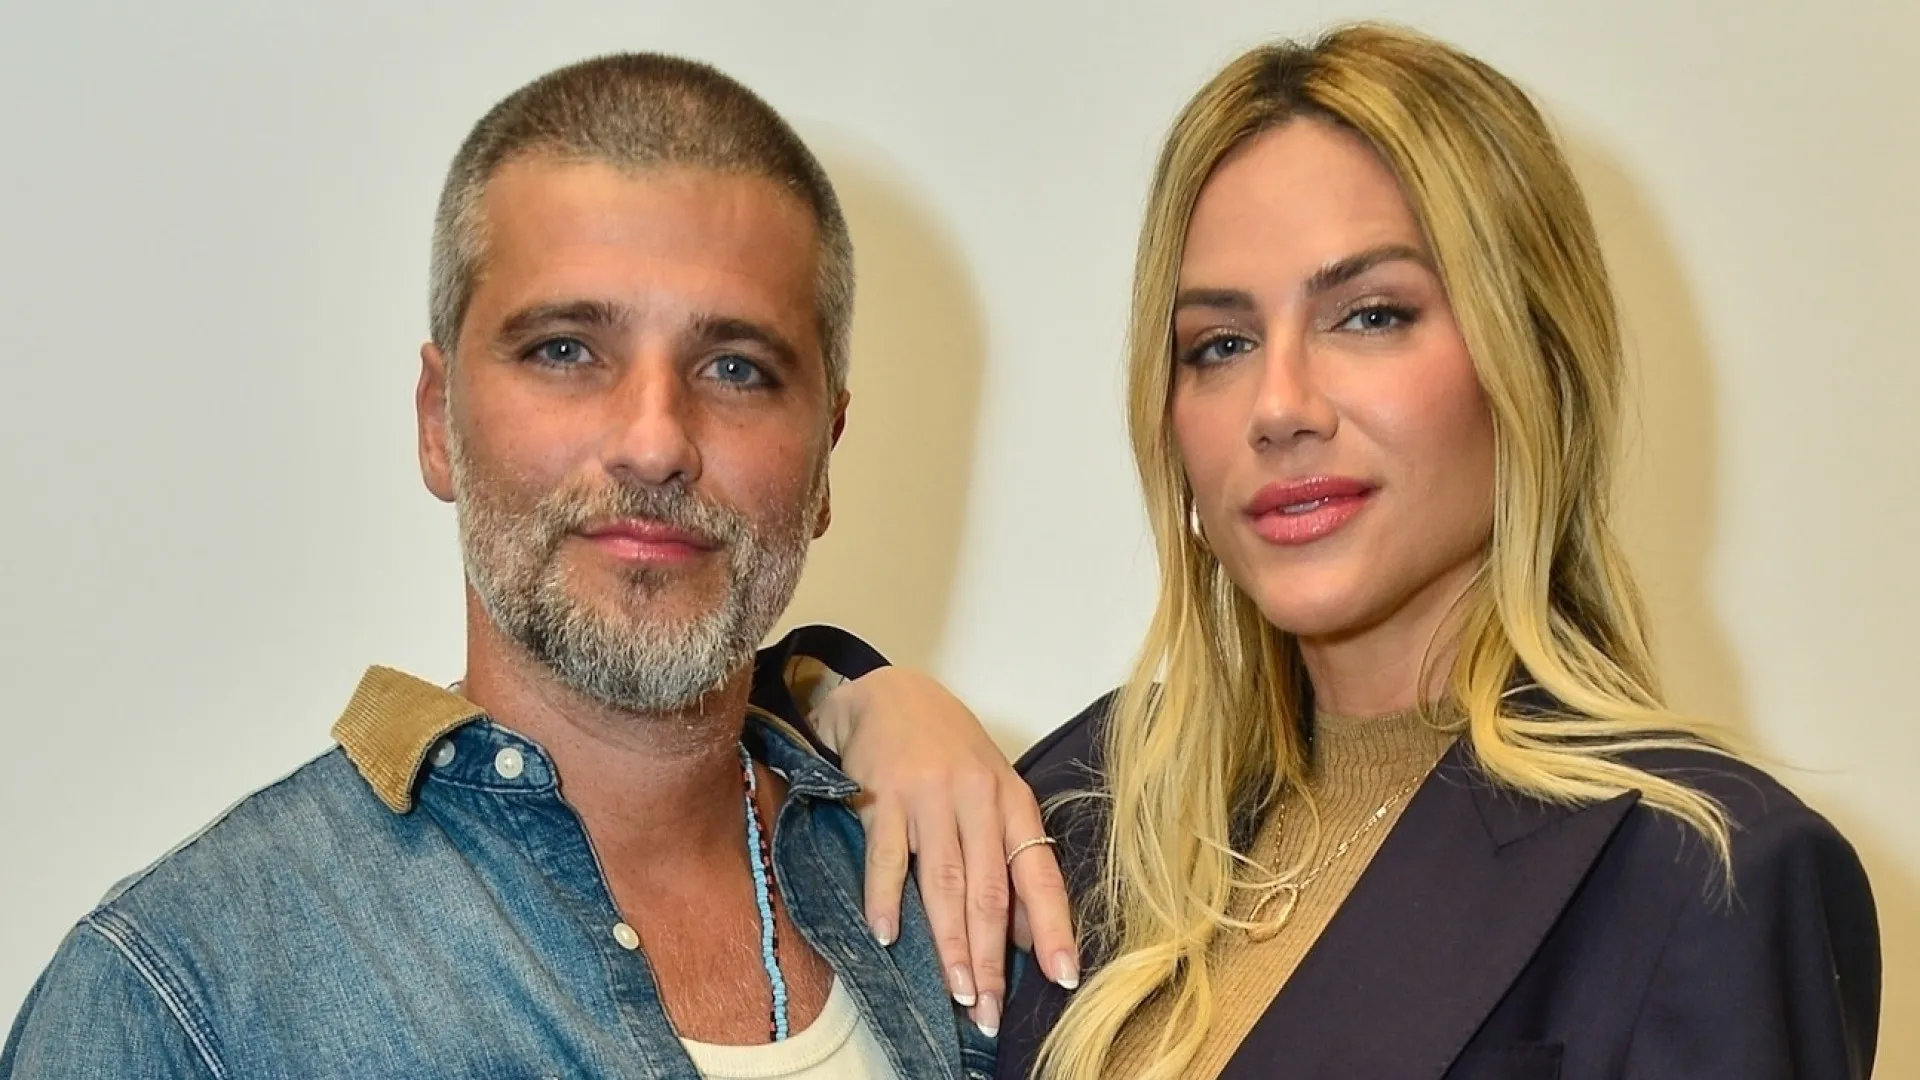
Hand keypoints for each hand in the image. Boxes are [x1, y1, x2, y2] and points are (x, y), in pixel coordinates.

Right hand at [813, 667, 1079, 1035]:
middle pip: (989, 891)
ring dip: (950, 942)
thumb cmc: (948, 751)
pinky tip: (888, 936)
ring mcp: (929, 796)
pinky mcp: (884, 795)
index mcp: (1013, 800)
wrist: (890, 696)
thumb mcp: (992, 792)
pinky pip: (887, 857)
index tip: (1063, 976)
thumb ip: (1009, 857)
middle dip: (992, 958)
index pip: (1040, 874)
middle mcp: (977, 798)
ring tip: (956, 990)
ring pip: (944, 882)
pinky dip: (885, 899)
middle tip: (989, 1009)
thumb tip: (1026, 933)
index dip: (1053, 928)